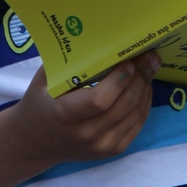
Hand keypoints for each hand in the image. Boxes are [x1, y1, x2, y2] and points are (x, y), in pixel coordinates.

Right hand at [11, 52, 159, 165]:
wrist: (37, 142)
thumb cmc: (41, 101)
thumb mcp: (45, 79)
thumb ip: (68, 60)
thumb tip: (99, 35)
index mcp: (64, 115)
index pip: (100, 100)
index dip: (119, 80)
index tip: (128, 61)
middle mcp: (85, 135)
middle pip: (124, 105)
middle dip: (140, 77)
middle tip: (148, 56)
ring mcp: (101, 146)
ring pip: (135, 113)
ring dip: (146, 87)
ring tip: (150, 67)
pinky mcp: (112, 150)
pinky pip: (138, 124)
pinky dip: (145, 102)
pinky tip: (144, 86)